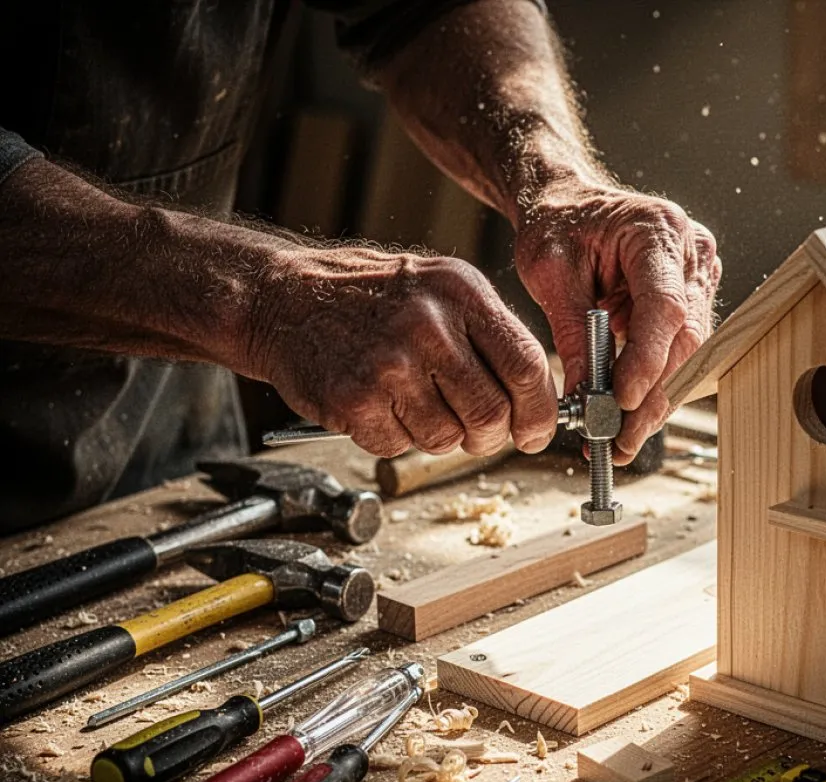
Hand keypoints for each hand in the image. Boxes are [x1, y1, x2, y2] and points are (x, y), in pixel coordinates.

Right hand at [250, 249, 557, 458]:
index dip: (540, 413)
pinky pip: (399, 447)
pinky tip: (379, 405)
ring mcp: (388, 364)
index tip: (536, 433)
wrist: (285, 297)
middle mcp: (428, 326)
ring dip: (439, 437)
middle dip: (489, 437)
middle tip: (476, 433)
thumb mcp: (442, 289)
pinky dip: (394, 438)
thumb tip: (539, 397)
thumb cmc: (372, 297)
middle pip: (491, 414)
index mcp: (462, 294)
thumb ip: (492, 336)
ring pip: (447, 439)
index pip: (527, 367)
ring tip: (415, 404)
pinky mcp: (353, 400)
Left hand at [514, 180, 719, 463]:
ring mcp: (698, 274)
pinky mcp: (693, 297)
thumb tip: (582, 393)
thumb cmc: (557, 224)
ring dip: (656, 398)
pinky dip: (655, 382)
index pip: (665, 306)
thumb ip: (570, 330)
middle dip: (652, 395)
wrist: (568, 202)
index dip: (648, 359)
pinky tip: (630, 413)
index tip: (623, 401)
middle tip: (618, 439)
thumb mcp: (549, 271)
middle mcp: (690, 252)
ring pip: (688, 352)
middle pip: (685, 337)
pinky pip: (680, 349)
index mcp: (655, 231)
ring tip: (620, 437)